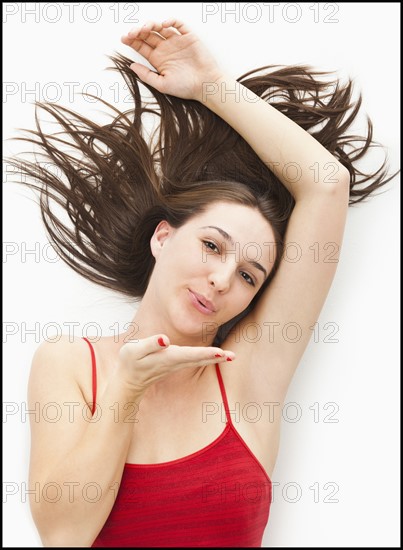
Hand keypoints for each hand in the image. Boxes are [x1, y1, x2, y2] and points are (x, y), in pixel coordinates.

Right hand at [117, 334, 234, 393]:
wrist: (128, 380)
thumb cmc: (130, 362)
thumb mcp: (135, 351)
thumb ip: (150, 344)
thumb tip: (165, 340)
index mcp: (168, 357)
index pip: (190, 354)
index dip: (206, 353)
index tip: (220, 353)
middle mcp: (175, 362)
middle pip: (199, 359)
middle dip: (216, 357)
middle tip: (233, 356)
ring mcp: (177, 364)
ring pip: (199, 361)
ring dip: (215, 358)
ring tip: (230, 356)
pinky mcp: (176, 363)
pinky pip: (195, 360)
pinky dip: (208, 357)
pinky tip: (216, 355)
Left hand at [121, 18, 224, 100]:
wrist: (206, 85)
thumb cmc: (186, 88)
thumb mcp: (162, 85)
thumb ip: (146, 75)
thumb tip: (131, 66)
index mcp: (158, 60)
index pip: (141, 46)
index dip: (132, 40)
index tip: (124, 38)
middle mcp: (166, 49)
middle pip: (148, 35)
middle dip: (139, 31)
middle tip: (133, 32)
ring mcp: (177, 42)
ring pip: (160, 28)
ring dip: (151, 24)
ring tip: (146, 28)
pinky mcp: (188, 37)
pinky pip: (178, 24)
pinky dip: (171, 21)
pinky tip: (163, 25)